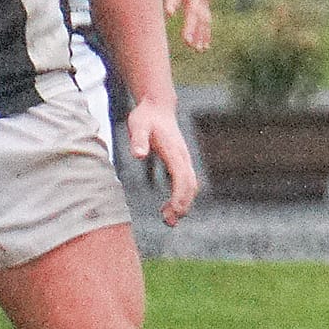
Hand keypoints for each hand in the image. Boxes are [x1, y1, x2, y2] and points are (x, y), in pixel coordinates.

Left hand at [126, 99, 197, 225]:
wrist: (158, 107)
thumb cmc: (146, 117)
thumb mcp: (137, 125)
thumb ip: (138, 140)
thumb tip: (139, 156)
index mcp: (175, 151)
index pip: (182, 177)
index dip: (180, 195)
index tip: (174, 210)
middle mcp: (183, 157)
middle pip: (190, 185)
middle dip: (183, 204)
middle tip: (169, 222)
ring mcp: (184, 160)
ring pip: (190, 186)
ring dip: (183, 203)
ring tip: (168, 220)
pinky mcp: (180, 163)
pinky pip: (185, 183)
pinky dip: (181, 197)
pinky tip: (168, 207)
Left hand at [156, 0, 214, 50]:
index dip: (173, 1)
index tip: (169, 13)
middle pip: (193, 10)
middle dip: (190, 25)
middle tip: (186, 40)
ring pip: (202, 18)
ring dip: (199, 34)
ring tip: (196, 49)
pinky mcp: (205, 2)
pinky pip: (205, 21)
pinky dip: (204, 34)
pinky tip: (202, 48)